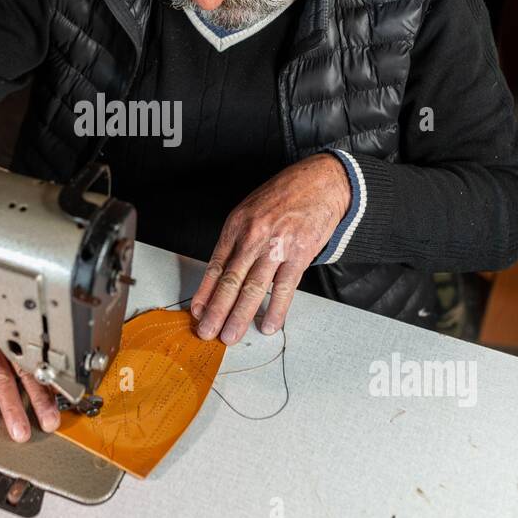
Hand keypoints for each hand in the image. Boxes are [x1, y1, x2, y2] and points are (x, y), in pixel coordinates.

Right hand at [0, 304, 60, 441]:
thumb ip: (30, 318)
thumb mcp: (14, 293)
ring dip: (11, 406)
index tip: (70, 397)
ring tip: (20, 432)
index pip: (44, 352)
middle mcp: (4, 326)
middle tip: (51, 423)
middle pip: (26, 368)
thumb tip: (53, 341)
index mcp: (22, 318)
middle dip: (40, 399)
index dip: (56, 376)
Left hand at [192, 153, 350, 344]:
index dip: (205, 292)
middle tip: (207, 332)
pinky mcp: (299, 254)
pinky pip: (284, 288)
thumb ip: (237, 239)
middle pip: (230, 281)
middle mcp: (252, 237)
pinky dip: (276, 310)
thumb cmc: (284, 195)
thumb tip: (223, 272)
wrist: (320, 182)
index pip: (215, 265)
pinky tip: (268, 325)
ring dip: (240, 316)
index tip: (197, 312)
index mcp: (236, 226)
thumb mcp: (250, 209)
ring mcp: (276, 247)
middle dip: (216, 311)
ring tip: (231, 336)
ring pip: (253, 288)